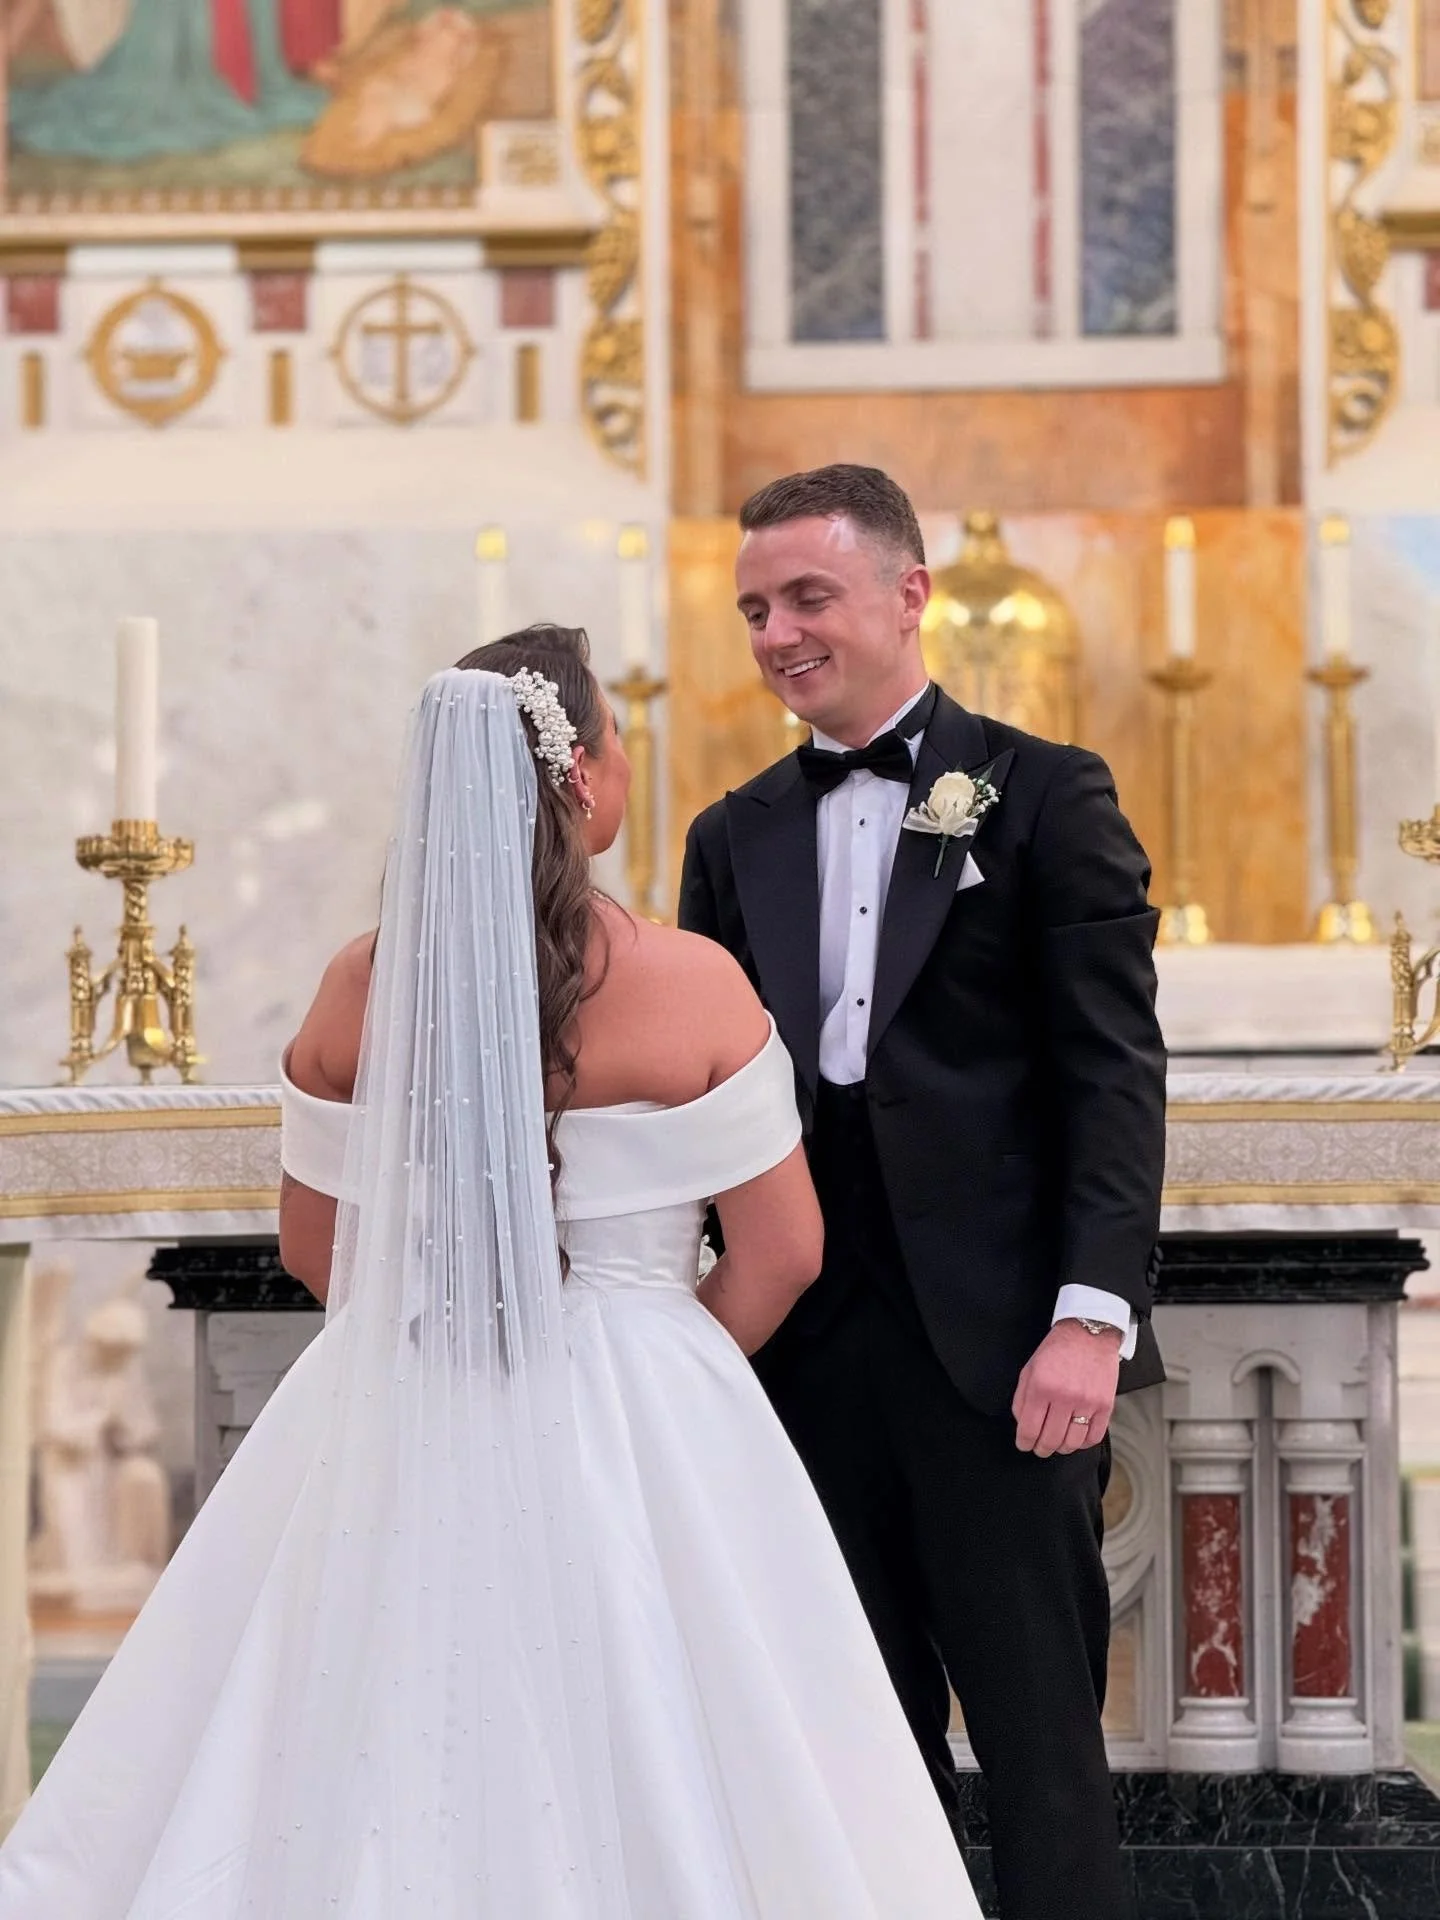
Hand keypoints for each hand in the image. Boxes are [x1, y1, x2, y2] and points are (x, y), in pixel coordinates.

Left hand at [1011, 1319, 1121, 1456]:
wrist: (1089, 1334)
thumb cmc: (1057, 1350)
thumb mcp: (1029, 1369)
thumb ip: (1021, 1399)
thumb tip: (1022, 1425)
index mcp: (1041, 1387)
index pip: (1029, 1429)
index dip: (1024, 1442)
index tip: (1024, 1444)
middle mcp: (1064, 1397)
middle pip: (1050, 1440)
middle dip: (1041, 1448)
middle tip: (1040, 1448)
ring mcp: (1086, 1402)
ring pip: (1072, 1443)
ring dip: (1062, 1448)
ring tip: (1058, 1443)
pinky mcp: (1105, 1405)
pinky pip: (1094, 1437)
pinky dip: (1083, 1443)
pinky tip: (1076, 1437)